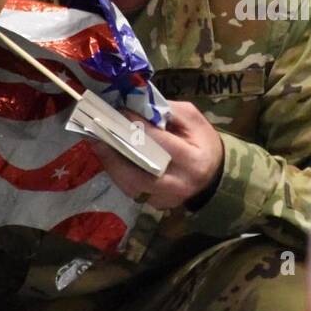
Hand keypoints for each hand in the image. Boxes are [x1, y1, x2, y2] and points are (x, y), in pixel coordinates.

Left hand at [90, 100, 224, 209]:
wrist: (214, 175)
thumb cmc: (202, 142)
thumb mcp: (193, 120)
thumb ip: (167, 112)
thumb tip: (135, 105)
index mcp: (193, 161)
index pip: (159, 143)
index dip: (136, 127)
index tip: (118, 111)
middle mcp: (179, 184)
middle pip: (140, 173)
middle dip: (115, 153)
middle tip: (97, 134)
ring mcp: (166, 199)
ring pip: (131, 186)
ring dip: (112, 165)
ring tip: (98, 145)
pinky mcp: (156, 205)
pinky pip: (131, 190)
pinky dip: (118, 174)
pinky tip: (108, 158)